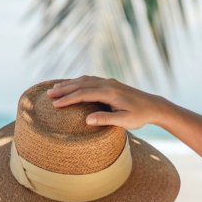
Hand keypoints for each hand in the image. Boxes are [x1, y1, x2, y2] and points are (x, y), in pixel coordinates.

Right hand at [47, 76, 169, 129]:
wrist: (154, 106)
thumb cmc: (140, 116)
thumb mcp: (124, 121)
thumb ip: (106, 119)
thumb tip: (87, 120)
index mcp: (110, 93)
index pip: (83, 94)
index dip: (68, 99)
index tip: (55, 104)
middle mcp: (108, 84)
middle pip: (81, 84)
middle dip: (63, 89)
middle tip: (48, 94)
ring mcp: (109, 82)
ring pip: (84, 80)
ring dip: (69, 84)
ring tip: (55, 88)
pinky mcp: (111, 83)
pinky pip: (90, 80)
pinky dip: (78, 82)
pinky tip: (72, 85)